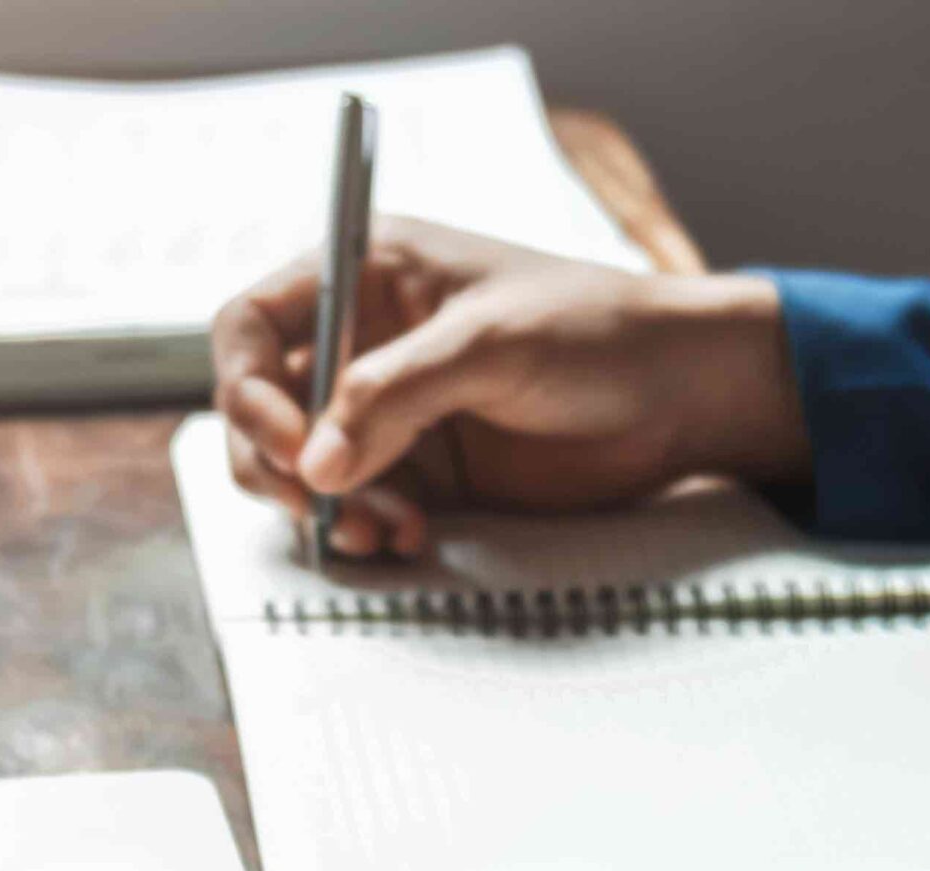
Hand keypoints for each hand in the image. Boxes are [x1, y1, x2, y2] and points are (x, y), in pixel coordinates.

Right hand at [209, 216, 809, 555]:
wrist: (684, 396)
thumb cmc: (601, 332)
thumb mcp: (492, 343)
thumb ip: (394, 395)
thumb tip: (314, 464)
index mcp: (367, 275)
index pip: (250, 324)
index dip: (245, 387)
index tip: (291, 443)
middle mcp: (363, 341)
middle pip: (257, 407)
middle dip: (275, 463)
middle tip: (321, 502)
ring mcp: (385, 411)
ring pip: (295, 469)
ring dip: (319, 509)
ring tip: (378, 529)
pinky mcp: (416, 471)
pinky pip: (351, 508)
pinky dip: (363, 530)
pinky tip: (411, 536)